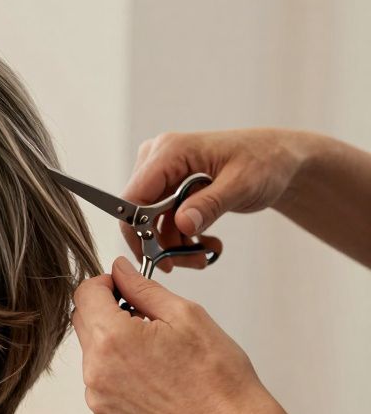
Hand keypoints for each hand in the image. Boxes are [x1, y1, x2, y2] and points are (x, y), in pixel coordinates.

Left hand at [72, 256, 283, 413]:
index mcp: (112, 339)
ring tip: (157, 357)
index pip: (85, 294)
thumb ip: (142, 287)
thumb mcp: (185, 315)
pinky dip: (119, 376)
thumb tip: (119, 269)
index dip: (105, 284)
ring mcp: (97, 399)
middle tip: (149, 321)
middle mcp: (95, 371)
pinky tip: (154, 381)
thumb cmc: (218, 377)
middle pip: (85, 323)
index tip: (124, 288)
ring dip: (115, 346)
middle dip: (109, 313)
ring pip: (93, 355)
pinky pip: (101, 385)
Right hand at [124, 128, 315, 271]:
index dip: (138, 230)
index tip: (159, 258)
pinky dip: (181, 237)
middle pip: (140, 213)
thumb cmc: (265, 161)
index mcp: (170, 151)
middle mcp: (158, 159)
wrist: (278, 159)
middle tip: (192, 262)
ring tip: (204, 255)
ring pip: (151, 222)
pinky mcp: (169, 187)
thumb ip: (211, 204)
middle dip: (161, 243)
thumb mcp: (242, 184)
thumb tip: (182, 224)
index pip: (134, 197)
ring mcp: (162, 174)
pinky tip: (204, 242)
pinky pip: (163, 221)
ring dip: (174, 245)